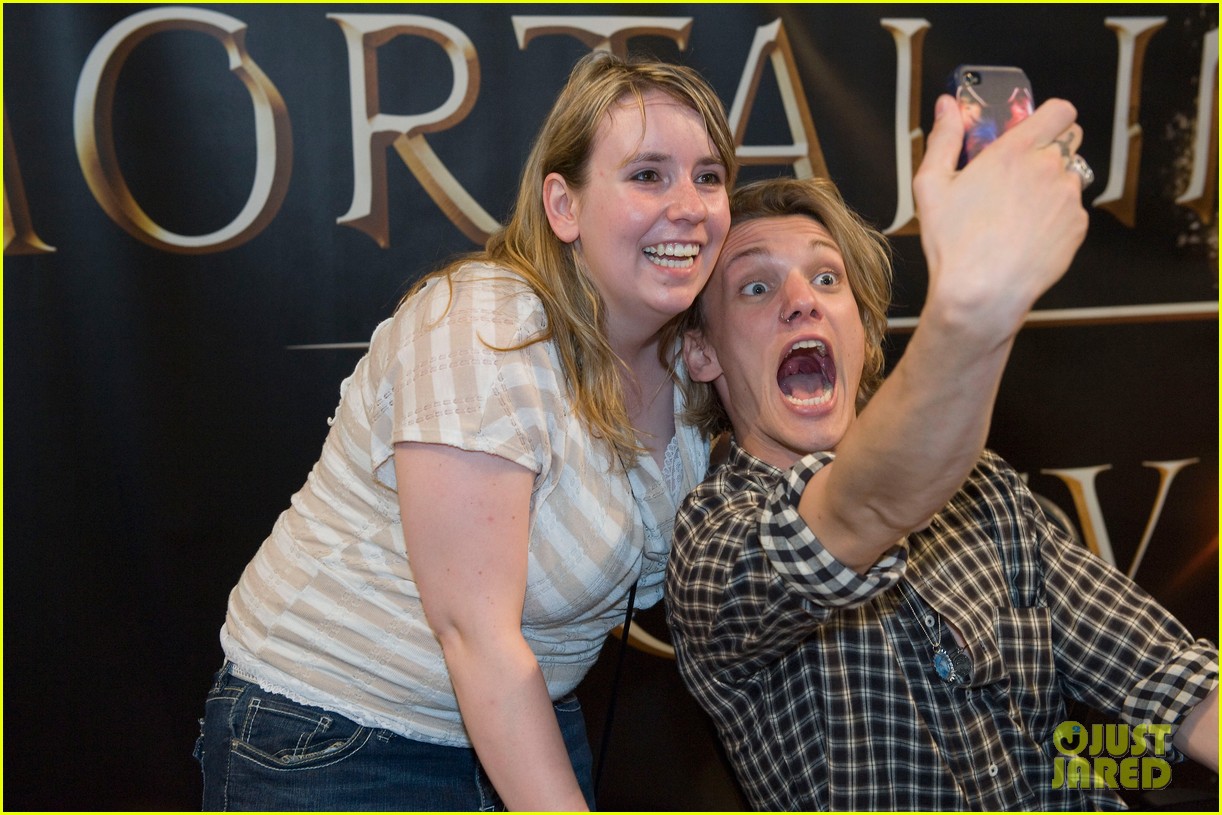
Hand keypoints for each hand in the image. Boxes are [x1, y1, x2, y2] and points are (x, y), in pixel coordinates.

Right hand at [914, 94, 1088, 336]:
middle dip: (1053, 146)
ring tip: (1020, 212)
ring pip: (1072, 176)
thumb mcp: (932, 185)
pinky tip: (1028, 234)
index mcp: (1016, 151)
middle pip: (1071, 138)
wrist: (982, 293)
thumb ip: (944, 138)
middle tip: (1024, 170)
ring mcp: (1068, 198)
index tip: (1035, 128)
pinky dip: (1056, 216)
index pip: (1059, 110)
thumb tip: (947, 106)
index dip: (1050, 115)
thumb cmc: (953, 242)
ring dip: (1053, 184)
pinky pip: (1073, 210)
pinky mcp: (1077, 226)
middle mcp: (1050, 168)